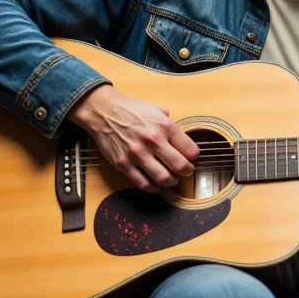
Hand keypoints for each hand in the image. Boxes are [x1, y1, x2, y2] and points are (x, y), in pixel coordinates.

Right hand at [68, 83, 198, 193]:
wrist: (104, 112)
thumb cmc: (131, 110)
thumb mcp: (157, 110)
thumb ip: (171, 124)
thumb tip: (181, 140)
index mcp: (165, 126)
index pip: (191, 150)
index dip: (194, 157)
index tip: (192, 158)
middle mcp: (153, 141)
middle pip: (180, 167)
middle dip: (187, 171)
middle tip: (186, 171)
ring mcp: (138, 154)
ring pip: (164, 179)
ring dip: (171, 181)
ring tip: (171, 178)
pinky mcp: (124, 164)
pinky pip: (143, 184)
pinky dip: (153, 187)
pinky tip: (155, 183)